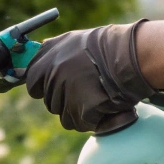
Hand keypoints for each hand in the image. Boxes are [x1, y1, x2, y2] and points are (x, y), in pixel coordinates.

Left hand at [22, 21, 153, 133]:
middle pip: (51, 103)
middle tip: (86, 91)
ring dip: (78, 112)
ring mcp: (67, 94)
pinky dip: (91, 120)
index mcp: (47, 59)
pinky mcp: (83, 110)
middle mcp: (53, 76)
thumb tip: (40, 54)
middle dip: (66, 101)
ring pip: (64, 117)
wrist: (131, 55)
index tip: (56, 88)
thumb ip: (53, 51)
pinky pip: (80, 124)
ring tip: (97, 97)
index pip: (32, 83)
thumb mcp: (73, 40)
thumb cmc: (106, 46)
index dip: (43, 88)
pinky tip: (103, 106)